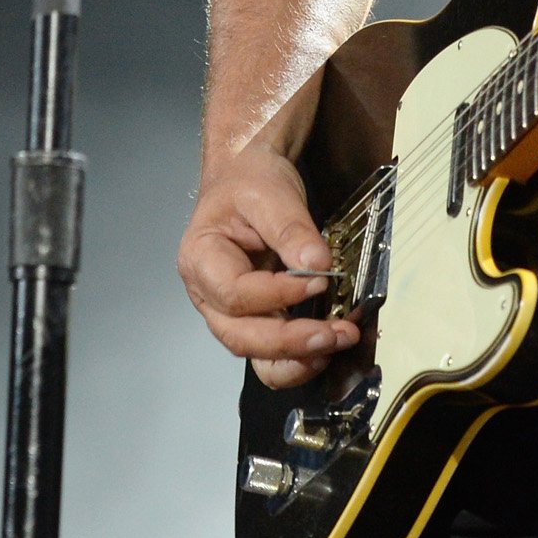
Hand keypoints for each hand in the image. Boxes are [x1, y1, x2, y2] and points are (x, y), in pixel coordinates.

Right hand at [177, 142, 361, 387]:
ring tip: (336, 342)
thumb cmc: (249, 183)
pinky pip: (269, 354)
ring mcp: (228, 312)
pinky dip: (296, 360)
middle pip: (240, 336)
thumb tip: (318, 266)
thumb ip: (291, 229)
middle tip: (336, 333)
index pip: (235, 293)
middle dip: (290, 342)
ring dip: (297, 357)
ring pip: (254, 354)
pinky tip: (325, 349)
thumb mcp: (270, 194)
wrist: (249, 177)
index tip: (319, 282)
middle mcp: (207, 294)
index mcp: (201, 258)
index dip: (277, 295)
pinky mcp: (254, 319)